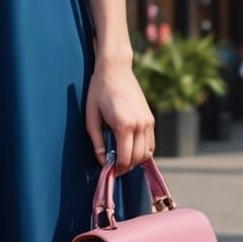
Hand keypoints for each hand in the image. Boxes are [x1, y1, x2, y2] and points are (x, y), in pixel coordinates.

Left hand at [85, 54, 153, 174]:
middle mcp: (140, 125)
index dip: (117, 169)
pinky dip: (143, 150)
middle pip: (138, 158)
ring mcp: (148, 121)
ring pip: (147, 152)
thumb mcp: (92, 117)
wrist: (115, 69)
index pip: (125, 158)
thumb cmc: (99, 91)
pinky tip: (131, 148)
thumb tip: (102, 161)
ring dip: (136, 160)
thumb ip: (97, 141)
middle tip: (114, 167)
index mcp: (124, 126)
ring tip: (122, 158)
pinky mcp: (151, 118)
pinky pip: (151, 142)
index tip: (109, 172)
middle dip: (126, 167)